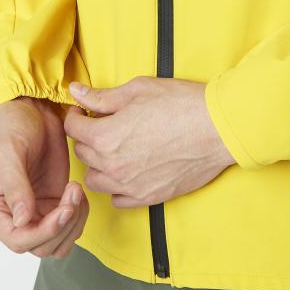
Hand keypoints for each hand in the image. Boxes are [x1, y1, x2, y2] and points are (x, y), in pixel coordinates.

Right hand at [0, 97, 88, 258]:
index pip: (18, 239)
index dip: (43, 232)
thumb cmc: (13, 127)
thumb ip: (15, 187)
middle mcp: (13, 214)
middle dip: (63, 224)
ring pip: (60, 238)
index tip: (63, 210)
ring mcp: (36, 208)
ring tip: (76, 189)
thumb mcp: (9, 154)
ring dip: (74, 221)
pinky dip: (81, 212)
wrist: (32, 110)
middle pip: (42, 244)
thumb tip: (20, 221)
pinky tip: (78, 190)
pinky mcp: (54, 200)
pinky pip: (72, 222)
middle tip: (73, 193)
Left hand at [64, 77, 234, 207]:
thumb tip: (75, 91)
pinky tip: (127, 170)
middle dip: (87, 136)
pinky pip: (117, 199)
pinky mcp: (148, 197)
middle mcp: (112, 165)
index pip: (72, 128)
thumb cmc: (179, 104)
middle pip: (82, 153)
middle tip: (103, 125)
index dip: (75, 115)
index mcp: (105, 136)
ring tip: (113, 149)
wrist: (217, 128)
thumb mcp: (136, 91)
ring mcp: (130, 184)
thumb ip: (100, 96)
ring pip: (95, 179)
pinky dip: (116, 186)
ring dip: (98, 163)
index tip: (85, 111)